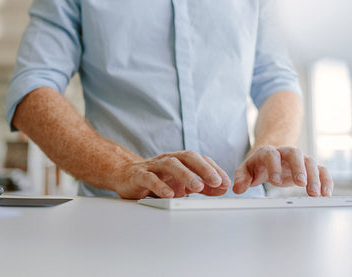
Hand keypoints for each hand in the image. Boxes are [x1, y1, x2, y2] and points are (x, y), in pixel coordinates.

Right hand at [115, 151, 231, 198]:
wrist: (126, 175)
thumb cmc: (157, 178)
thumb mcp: (182, 183)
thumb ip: (202, 186)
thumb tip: (222, 188)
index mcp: (180, 160)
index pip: (200, 160)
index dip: (214, 169)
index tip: (225, 182)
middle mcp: (168, 160)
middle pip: (187, 157)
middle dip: (203, 168)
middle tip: (215, 181)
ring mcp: (153, 167)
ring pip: (170, 165)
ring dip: (185, 175)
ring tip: (197, 187)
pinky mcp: (139, 176)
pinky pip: (150, 178)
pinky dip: (160, 185)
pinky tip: (169, 194)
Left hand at [233, 146, 332, 196]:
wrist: (270, 157)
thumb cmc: (257, 165)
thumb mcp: (245, 170)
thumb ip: (241, 178)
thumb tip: (237, 188)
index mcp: (267, 152)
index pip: (271, 154)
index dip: (273, 166)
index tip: (275, 181)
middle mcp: (285, 153)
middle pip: (295, 153)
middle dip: (298, 168)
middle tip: (300, 183)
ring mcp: (299, 159)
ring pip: (310, 162)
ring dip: (314, 177)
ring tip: (315, 194)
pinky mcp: (309, 167)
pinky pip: (321, 169)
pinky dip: (326, 180)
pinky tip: (327, 193)